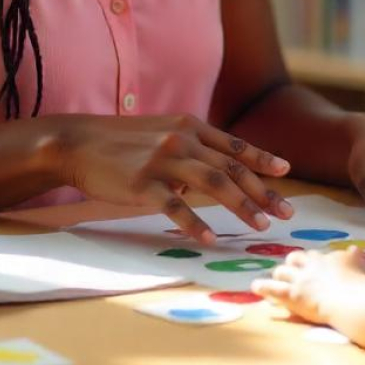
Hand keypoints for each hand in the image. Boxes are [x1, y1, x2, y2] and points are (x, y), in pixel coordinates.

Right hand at [57, 113, 292, 243]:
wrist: (79, 142)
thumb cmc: (122, 143)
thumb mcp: (162, 133)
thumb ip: (191, 150)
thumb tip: (215, 177)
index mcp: (189, 126)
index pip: (234, 145)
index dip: (261, 158)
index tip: (285, 171)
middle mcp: (182, 139)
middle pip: (231, 167)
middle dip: (262, 191)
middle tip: (285, 213)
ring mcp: (163, 160)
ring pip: (213, 183)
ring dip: (241, 206)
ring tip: (260, 226)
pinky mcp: (144, 183)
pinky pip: (177, 206)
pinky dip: (197, 224)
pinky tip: (212, 238)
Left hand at [251, 247, 364, 324]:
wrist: (350, 298)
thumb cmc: (357, 280)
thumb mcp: (359, 262)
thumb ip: (354, 255)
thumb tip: (354, 250)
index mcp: (324, 258)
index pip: (312, 255)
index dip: (308, 260)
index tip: (308, 264)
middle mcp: (309, 266)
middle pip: (294, 259)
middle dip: (291, 265)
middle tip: (291, 271)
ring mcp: (298, 280)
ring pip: (281, 272)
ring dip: (278, 276)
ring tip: (274, 280)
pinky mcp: (291, 295)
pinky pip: (272, 289)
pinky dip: (262, 287)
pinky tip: (255, 287)